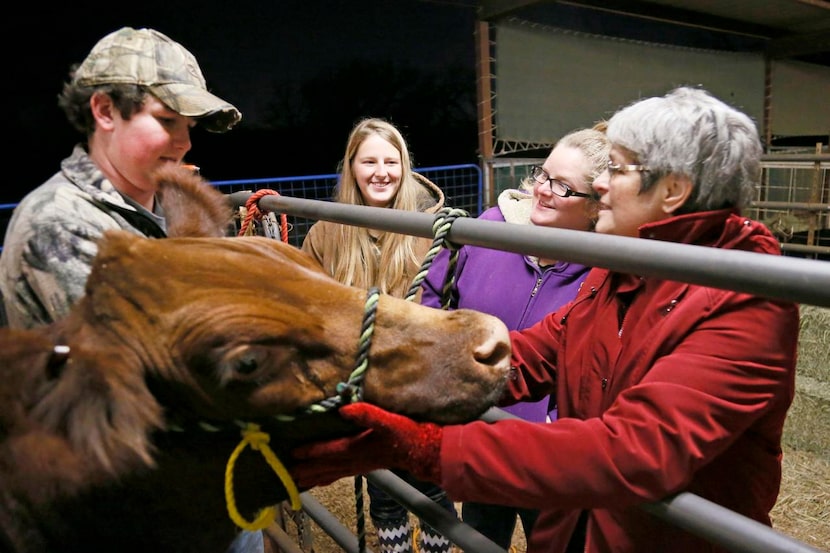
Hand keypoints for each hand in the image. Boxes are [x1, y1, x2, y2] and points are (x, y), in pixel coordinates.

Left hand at [290, 403, 442, 488]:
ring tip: (296, 481)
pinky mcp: (363, 467)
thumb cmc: (405, 434)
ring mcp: (358, 466)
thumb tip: (343, 409)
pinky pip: (339, 475)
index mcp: (356, 448)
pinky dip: (326, 478)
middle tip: (285, 473)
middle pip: (324, 467)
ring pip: (330, 473)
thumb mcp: (388, 420)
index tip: (292, 452)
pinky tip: (321, 480)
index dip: (310, 451)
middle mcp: (353, 460)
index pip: (328, 450)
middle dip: (305, 469)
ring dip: (312, 477)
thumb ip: (367, 414)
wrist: (421, 450)